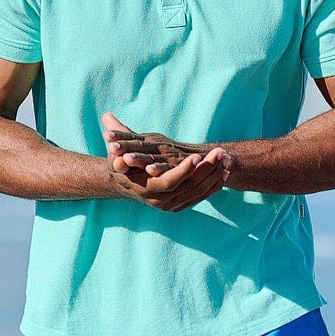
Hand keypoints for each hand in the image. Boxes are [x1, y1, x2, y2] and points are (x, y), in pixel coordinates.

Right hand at [102, 111, 232, 211]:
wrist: (125, 184)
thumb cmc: (121, 165)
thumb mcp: (116, 153)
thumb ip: (116, 141)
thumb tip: (106, 129)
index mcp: (147, 189)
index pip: (169, 182)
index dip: (183, 170)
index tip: (197, 156)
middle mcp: (161, 201)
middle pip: (190, 187)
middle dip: (207, 169)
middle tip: (220, 153)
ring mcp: (173, 205)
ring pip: (199, 192)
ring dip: (215, 175)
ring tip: (227, 159)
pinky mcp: (182, 205)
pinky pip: (202, 196)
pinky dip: (215, 185)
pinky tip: (226, 172)